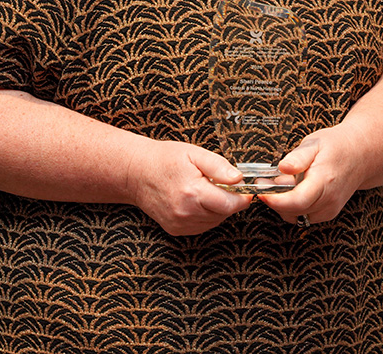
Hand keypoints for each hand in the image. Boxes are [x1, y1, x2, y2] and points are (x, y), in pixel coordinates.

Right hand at [127, 140, 252, 235]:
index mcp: (193, 193)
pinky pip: (202, 226)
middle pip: (224, 213)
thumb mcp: (194, 153)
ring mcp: (180, 224)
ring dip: (218, 208)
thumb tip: (239, 179)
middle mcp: (186, 212)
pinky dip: (206, 215)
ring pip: (214, 221)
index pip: (230, 204)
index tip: (245, 189)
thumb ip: (219, 167)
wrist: (136, 172)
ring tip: (205, 190)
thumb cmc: (164, 160)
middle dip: (229, 200)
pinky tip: (197, 200)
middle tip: (221, 184)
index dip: (242, 197)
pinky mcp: (175, 229)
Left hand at [257, 127, 362, 226]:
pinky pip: (303, 216)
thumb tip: (283, 167)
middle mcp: (329, 200)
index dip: (275, 200)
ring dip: (284, 203)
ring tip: (284, 182)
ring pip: (296, 216)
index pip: (297, 201)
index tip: (261, 192)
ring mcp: (329, 209)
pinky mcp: (328, 213)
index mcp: (324, 181)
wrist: (360, 154)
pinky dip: (293, 206)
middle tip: (266, 181)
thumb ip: (298, 157)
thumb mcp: (314, 143)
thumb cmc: (336, 146)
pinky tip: (294, 190)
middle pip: (293, 210)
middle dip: (275, 199)